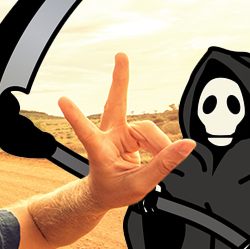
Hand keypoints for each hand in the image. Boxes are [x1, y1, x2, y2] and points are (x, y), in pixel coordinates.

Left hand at [58, 53, 194, 210]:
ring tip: (161, 162)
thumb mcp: (139, 185)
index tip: (63, 101)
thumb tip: (187, 145)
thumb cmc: (113, 189)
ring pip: (147, 129)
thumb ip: (163, 165)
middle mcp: (108, 135)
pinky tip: (162, 155)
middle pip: (117, 104)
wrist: (105, 193)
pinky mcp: (130, 133)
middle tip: (121, 55)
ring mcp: (119, 132)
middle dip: (120, 80)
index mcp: (98, 150)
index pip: (86, 132)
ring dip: (158, 145)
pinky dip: (161, 146)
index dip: (76, 117)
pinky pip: (152, 134)